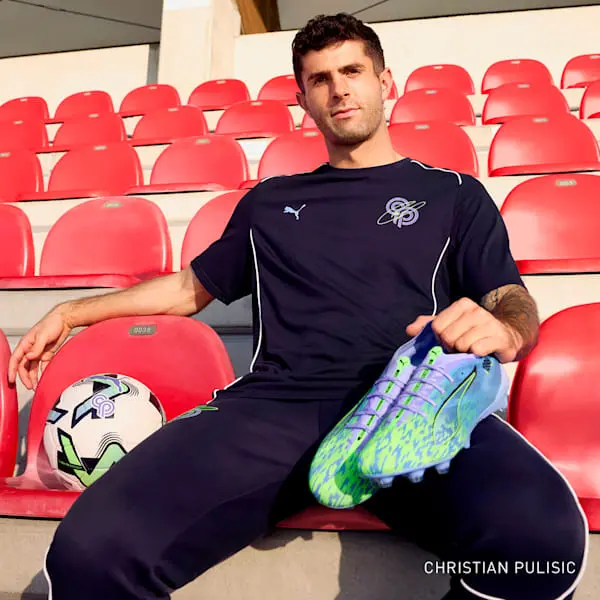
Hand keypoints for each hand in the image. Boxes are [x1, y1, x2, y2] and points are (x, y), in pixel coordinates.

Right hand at [8, 306, 73, 389]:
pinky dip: (42, 372)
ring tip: (35, 386)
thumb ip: (36, 347)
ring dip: (33, 377)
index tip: (11, 380)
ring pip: (32, 368)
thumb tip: (29, 357)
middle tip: (29, 386)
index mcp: (25, 344)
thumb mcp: (43, 335)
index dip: (11, 370)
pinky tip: (44, 379)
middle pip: (24, 366)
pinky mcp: (47, 354)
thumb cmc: (52, 323)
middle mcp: (30, 349)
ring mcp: (39, 352)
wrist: (65, 320)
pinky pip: (43, 366)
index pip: (15, 359)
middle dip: (25, 377)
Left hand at [406, 297, 522, 362]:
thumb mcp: (451, 325)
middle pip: (448, 337)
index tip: (449, 341)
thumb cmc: (474, 332)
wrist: (508, 336)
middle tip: (460, 348)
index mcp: (462, 305)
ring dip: (463, 353)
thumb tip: (409, 330)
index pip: (437, 327)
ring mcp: (489, 324)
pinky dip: (476, 355)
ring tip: (471, 350)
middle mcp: (476, 311)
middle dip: (451, 347)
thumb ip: (428, 325)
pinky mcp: (500, 338)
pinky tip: (481, 353)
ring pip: (461, 344)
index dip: (440, 339)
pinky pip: (477, 350)